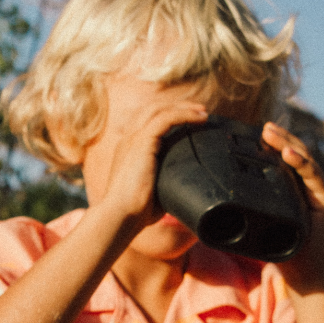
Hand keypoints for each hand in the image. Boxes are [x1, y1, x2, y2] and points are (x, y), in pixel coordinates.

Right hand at [87, 98, 209, 230]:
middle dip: (177, 106)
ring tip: (203, 112)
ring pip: (159, 109)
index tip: (188, 121)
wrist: (120, 216)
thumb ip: (166, 184)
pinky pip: (166, 119)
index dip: (167, 117)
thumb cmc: (135, 212)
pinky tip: (200, 119)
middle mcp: (129, 139)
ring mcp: (133, 138)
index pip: (146, 122)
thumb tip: (184, 189)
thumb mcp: (154, 193)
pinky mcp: (141, 142)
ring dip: (183, 108)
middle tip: (200, 112)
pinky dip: (184, 115)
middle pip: (153, 109)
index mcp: (129, 149)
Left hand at [260, 123, 323, 294]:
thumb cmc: (283, 253)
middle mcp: (308, 186)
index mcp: (293, 189)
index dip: (271, 145)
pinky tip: (289, 155)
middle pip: (295, 154)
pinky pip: (314, 177)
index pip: (283, 160)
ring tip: (271, 134)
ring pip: (304, 160)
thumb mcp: (260, 227)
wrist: (306, 276)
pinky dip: (302, 164)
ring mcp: (318, 192)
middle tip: (263, 127)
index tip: (254, 133)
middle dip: (279, 138)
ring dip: (288, 144)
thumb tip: (217, 203)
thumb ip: (248, 211)